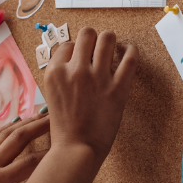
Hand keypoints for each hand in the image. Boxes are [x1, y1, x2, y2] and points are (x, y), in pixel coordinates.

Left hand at [0, 113, 49, 182]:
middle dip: (39, 126)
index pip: (30, 164)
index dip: (49, 156)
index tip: (65, 149)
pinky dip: (4, 129)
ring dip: (23, 123)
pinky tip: (10, 125)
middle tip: (55, 115)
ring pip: (4, 135)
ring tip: (38, 114)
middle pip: (18, 140)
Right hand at [42, 28, 137, 156]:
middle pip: (86, 34)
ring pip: (107, 38)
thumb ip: (61, 76)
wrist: (77, 149)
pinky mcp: (117, 88)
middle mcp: (75, 70)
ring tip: (112, 47)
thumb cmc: (64, 127)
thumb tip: (72, 60)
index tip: (81, 57)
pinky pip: (130, 58)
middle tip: (96, 48)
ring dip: (109, 41)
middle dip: (92, 38)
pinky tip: (129, 51)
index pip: (67, 44)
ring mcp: (97, 77)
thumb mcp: (52, 95)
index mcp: (55, 72)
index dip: (75, 50)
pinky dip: (131, 50)